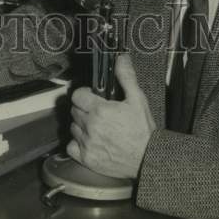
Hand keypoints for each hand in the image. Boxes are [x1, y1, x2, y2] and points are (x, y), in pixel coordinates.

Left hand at [67, 53, 155, 178]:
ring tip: (95, 126)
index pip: (77, 95)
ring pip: (73, 127)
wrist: (148, 159)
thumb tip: (121, 59)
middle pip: (75, 110)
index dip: (84, 94)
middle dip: (83, 108)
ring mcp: (87, 144)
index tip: (91, 96)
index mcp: (100, 110)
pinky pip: (71, 146)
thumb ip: (126, 77)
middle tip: (96, 112)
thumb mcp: (137, 99)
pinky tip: (89, 141)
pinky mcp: (87, 159)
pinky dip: (77, 143)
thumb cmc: (143, 130)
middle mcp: (90, 127)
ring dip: (81, 125)